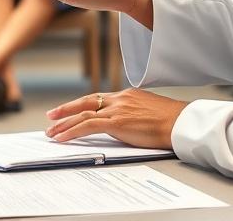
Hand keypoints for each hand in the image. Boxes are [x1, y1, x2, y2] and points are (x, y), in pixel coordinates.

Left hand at [45, 88, 187, 149]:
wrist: (180, 122)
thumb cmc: (171, 120)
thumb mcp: (149, 111)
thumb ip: (134, 114)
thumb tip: (127, 123)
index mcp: (127, 95)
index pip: (98, 98)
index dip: (81, 105)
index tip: (70, 109)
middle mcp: (119, 99)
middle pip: (86, 102)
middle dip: (66, 110)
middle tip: (51, 116)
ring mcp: (117, 109)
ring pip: (83, 114)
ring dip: (64, 124)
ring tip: (51, 132)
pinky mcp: (117, 122)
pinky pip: (87, 125)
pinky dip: (72, 131)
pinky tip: (62, 137)